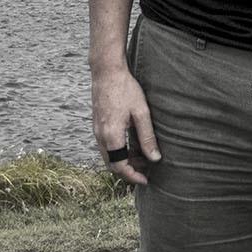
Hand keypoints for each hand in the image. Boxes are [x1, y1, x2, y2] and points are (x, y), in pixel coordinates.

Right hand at [91, 64, 159, 185]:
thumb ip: (147, 137)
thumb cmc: (125, 89)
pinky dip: (118, 151)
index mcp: (111, 136)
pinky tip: (132, 145)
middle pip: (112, 164)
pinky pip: (106, 146)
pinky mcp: (97, 125)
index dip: (132, 176)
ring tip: (142, 158)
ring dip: (123, 161)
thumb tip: (155, 159)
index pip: (119, 167)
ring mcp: (96, 131)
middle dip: (128, 171)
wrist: (106, 72)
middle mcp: (100, 136)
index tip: (146, 180)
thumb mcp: (141, 113)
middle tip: (146, 170)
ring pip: (108, 156)